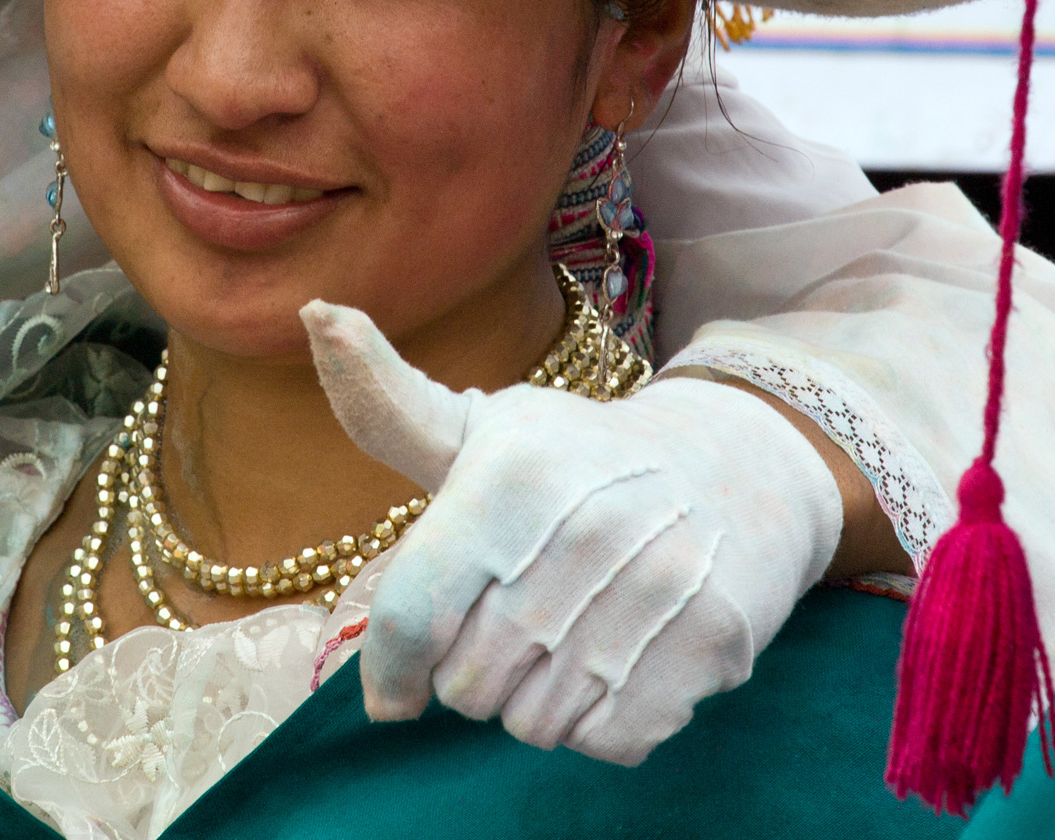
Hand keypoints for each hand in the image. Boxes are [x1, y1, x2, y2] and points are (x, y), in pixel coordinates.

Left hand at [300, 300, 842, 764]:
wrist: (738, 469)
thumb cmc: (578, 459)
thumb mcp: (483, 429)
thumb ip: (386, 401)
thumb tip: (316, 313)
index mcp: (511, 475)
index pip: (414, 612)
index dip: (389, 669)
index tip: (390, 690)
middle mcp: (586, 528)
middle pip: (467, 686)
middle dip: (470, 672)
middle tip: (508, 624)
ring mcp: (656, 590)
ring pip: (535, 722)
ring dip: (534, 701)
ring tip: (562, 637)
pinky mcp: (712, 646)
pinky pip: (607, 741)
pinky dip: (598, 723)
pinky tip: (613, 660)